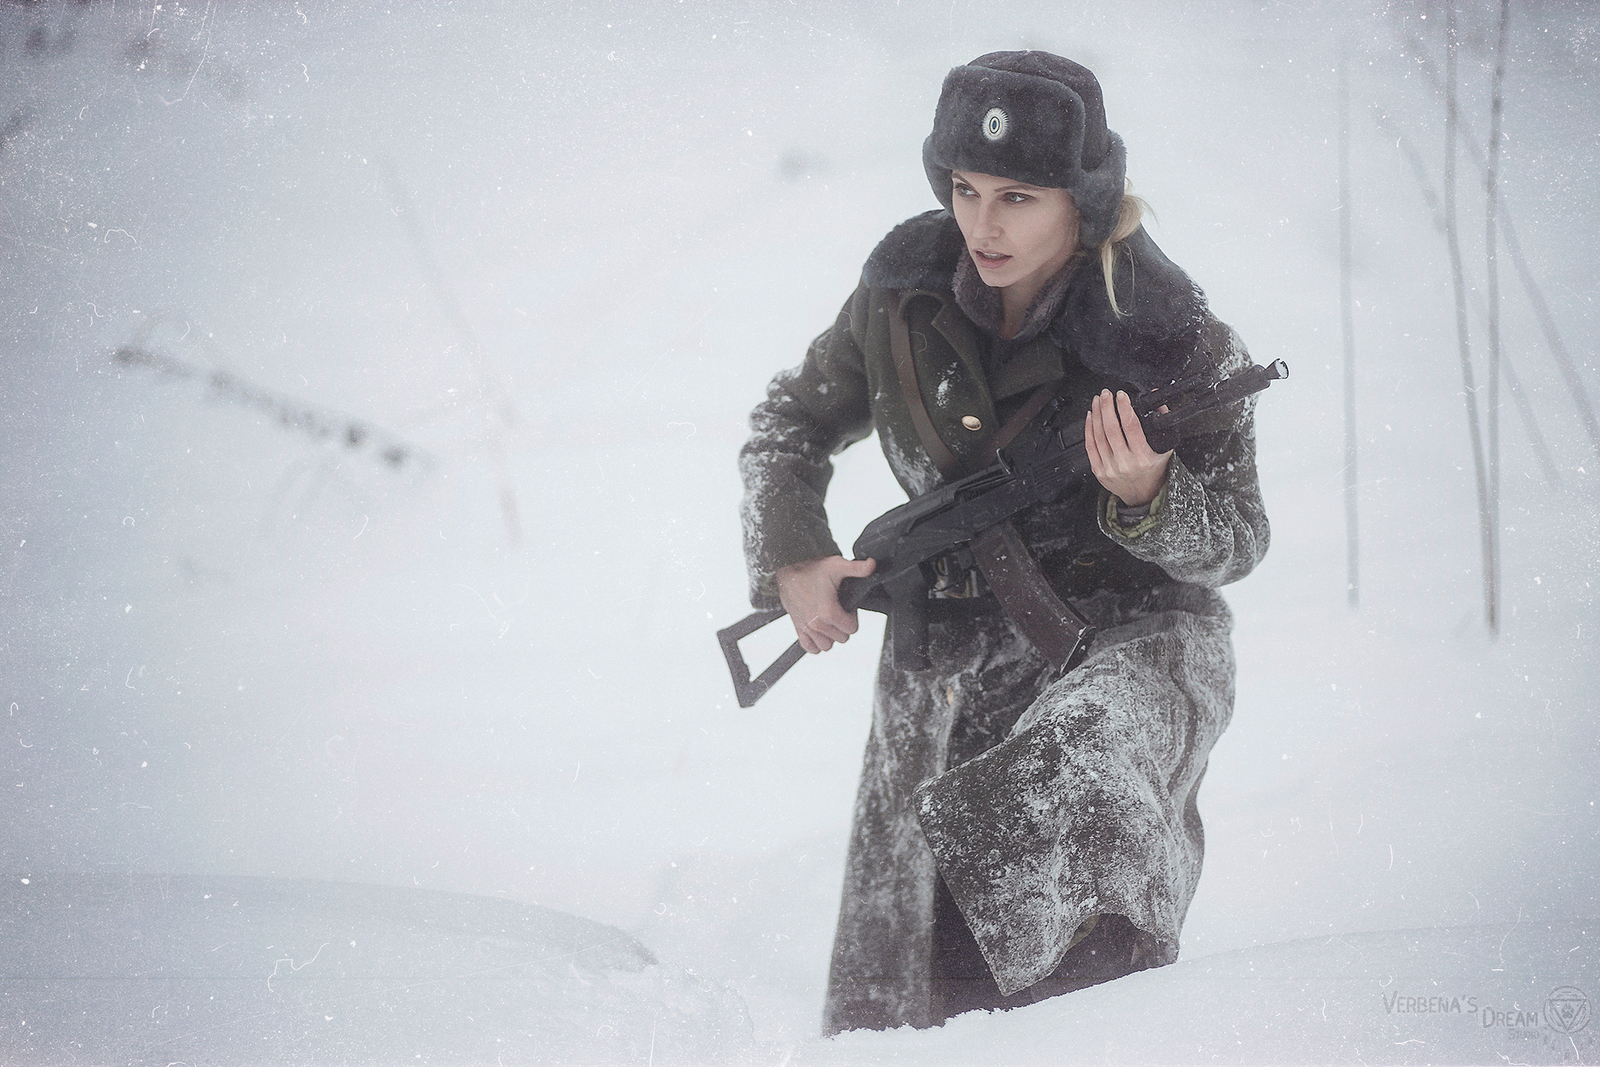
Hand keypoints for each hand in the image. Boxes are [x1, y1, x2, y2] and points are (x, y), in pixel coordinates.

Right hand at [775, 555, 877, 653]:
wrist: (788, 572)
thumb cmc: (812, 570)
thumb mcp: (836, 565)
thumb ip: (857, 568)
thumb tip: (872, 564)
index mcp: (829, 612)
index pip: (852, 628)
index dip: (852, 616)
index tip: (845, 606)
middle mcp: (817, 624)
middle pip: (842, 638)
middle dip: (842, 625)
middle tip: (837, 609)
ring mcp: (807, 629)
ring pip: (828, 645)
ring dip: (830, 635)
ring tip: (828, 619)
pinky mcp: (798, 630)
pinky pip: (811, 648)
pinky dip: (816, 642)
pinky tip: (818, 630)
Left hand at [1085, 389, 1172, 507]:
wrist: (1141, 495)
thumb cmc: (1152, 471)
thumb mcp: (1164, 449)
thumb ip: (1162, 426)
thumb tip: (1159, 404)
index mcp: (1143, 457)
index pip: (1131, 427)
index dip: (1124, 408)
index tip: (1122, 395)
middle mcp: (1125, 462)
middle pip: (1111, 429)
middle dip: (1107, 407)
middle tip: (1106, 394)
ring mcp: (1110, 467)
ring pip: (1099, 435)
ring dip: (1097, 414)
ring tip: (1098, 401)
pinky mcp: (1098, 470)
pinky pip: (1090, 446)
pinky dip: (1089, 429)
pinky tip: (1090, 417)